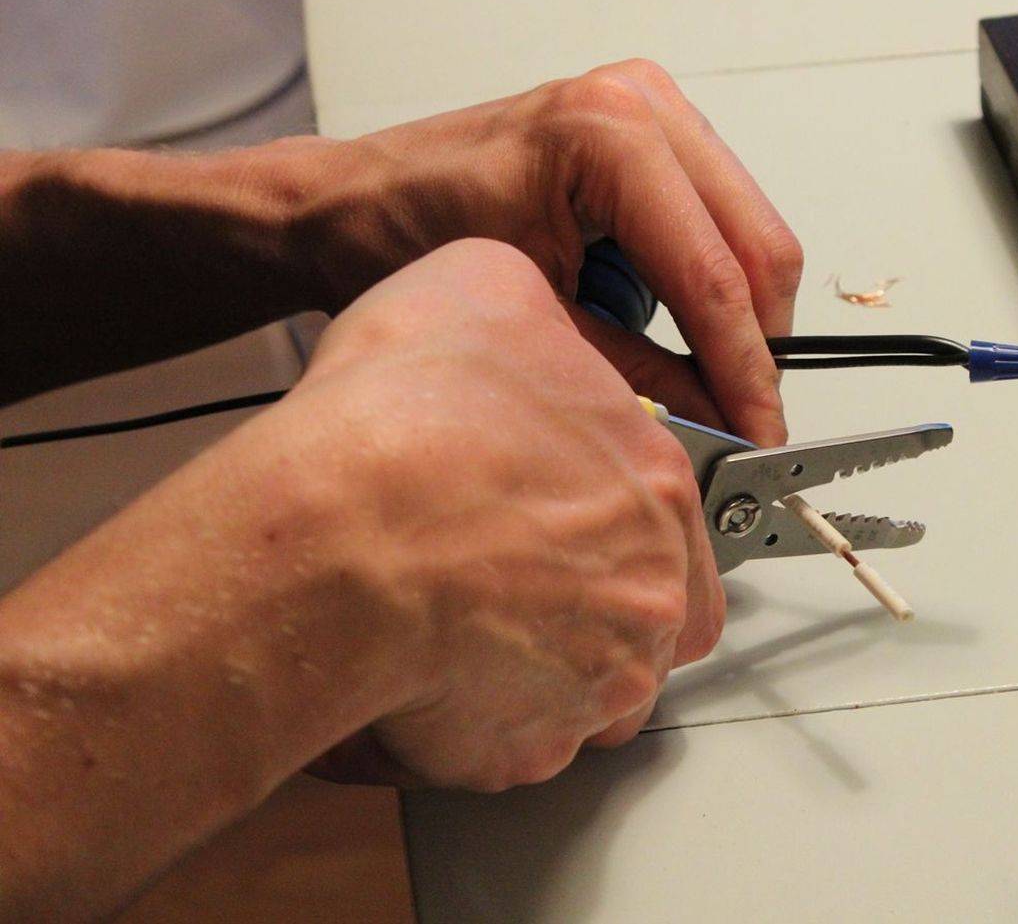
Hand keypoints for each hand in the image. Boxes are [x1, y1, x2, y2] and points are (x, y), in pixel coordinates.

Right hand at [268, 238, 723, 787]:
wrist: (334, 537)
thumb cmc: (401, 429)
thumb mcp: (489, 284)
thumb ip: (539, 315)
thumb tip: (535, 322)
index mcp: (656, 482)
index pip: (667, 498)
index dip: (603, 496)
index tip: (557, 504)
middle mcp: (649, 589)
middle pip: (653, 598)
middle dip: (599, 588)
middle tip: (519, 565)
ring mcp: (597, 677)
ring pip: (599, 678)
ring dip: (554, 657)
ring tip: (472, 617)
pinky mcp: (528, 749)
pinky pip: (524, 739)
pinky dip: (488, 715)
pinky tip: (436, 666)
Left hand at [288, 59, 803, 445]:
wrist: (353, 200)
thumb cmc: (403, 238)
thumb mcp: (531, 322)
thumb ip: (638, 376)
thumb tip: (717, 427)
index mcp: (604, 136)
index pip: (712, 272)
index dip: (745, 367)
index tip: (759, 432)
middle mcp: (640, 103)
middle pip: (758, 244)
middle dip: (759, 342)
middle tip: (751, 419)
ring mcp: (652, 105)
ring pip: (753, 229)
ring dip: (744, 313)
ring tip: (721, 386)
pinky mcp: (654, 126)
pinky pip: (722, 214)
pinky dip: (718, 280)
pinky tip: (691, 332)